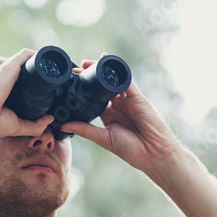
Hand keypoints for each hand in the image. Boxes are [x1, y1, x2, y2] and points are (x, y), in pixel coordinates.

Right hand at [0, 48, 53, 138]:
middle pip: (27, 68)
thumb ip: (34, 125)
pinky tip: (51, 59)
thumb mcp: (17, 126)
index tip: (52, 85)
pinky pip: (27, 55)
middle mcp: (6, 77)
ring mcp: (7, 71)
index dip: (37, 81)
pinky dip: (40, 55)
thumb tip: (51, 119)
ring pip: (28, 59)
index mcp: (6, 89)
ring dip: (44, 61)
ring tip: (59, 67)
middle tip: (59, 76)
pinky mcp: (9, 67)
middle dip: (43, 70)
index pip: (23, 80)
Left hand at [62, 56, 181, 176]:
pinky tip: (106, 64)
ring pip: (113, 80)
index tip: (71, 83)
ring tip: (86, 63)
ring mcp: (128, 100)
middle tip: (75, 69)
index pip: (94, 98)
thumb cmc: (131, 149)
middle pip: (102, 86)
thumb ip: (84, 129)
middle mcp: (118, 105)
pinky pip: (126, 80)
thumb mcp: (103, 138)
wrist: (153, 153)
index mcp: (109, 115)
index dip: (84, 90)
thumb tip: (63, 126)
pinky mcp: (137, 96)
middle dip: (90, 76)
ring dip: (101, 71)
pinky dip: (117, 71)